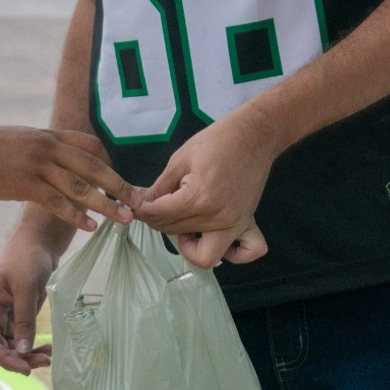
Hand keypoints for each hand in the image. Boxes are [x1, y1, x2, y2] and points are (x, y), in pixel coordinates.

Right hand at [0, 122, 143, 231]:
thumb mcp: (17, 141)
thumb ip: (39, 149)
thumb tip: (51, 160)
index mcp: (48, 135)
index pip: (91, 145)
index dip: (110, 163)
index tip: (121, 181)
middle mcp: (48, 146)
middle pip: (95, 166)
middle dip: (120, 185)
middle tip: (140, 202)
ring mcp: (37, 165)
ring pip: (81, 186)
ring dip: (107, 204)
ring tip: (124, 220)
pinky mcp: (24, 184)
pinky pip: (57, 202)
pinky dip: (76, 215)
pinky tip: (90, 228)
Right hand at [0, 236, 59, 374]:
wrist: (39, 241)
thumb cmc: (27, 258)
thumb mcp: (26, 287)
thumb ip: (24, 319)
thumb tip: (22, 351)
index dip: (4, 359)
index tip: (25, 368)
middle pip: (0, 347)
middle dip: (19, 359)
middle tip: (44, 362)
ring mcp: (5, 316)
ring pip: (12, 346)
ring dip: (28, 355)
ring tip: (49, 357)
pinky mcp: (19, 315)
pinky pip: (22, 338)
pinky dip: (33, 346)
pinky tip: (47, 348)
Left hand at [136, 117, 274, 268]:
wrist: (254, 135)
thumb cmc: (217, 141)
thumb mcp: (180, 160)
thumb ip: (159, 187)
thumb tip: (139, 203)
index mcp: (197, 199)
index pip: (159, 216)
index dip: (142, 211)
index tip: (136, 205)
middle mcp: (216, 219)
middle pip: (175, 234)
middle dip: (158, 222)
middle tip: (157, 207)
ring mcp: (235, 225)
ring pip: (204, 255)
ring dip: (188, 244)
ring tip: (185, 224)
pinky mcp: (248, 223)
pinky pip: (247, 252)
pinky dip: (232, 254)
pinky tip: (215, 237)